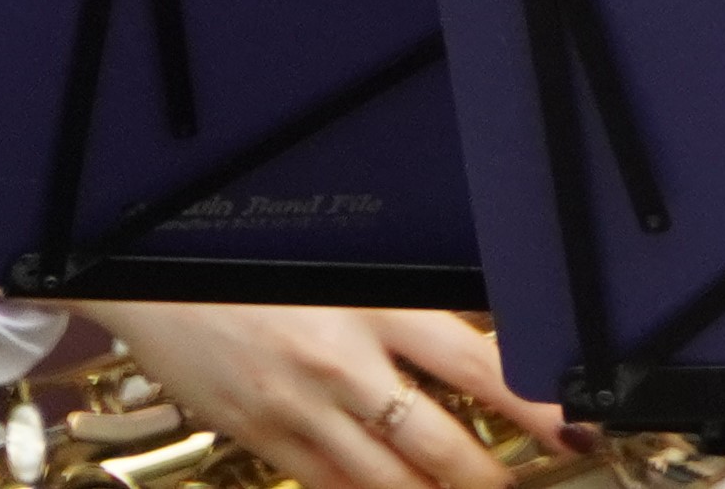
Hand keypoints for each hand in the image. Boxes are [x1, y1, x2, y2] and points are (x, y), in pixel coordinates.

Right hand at [70, 303, 575, 488]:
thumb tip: (482, 342)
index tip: (573, 431)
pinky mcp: (261, 438)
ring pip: (387, 479)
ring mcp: (300, 409)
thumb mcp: (350, 268)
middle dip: (488, 476)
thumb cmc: (256, 258)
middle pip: (438, 441)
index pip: (480, 367)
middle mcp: (344, 364)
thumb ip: (411, 309)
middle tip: (523, 482)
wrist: (152, 273)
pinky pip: (328, 485)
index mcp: (379, 308)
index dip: (534, 408)